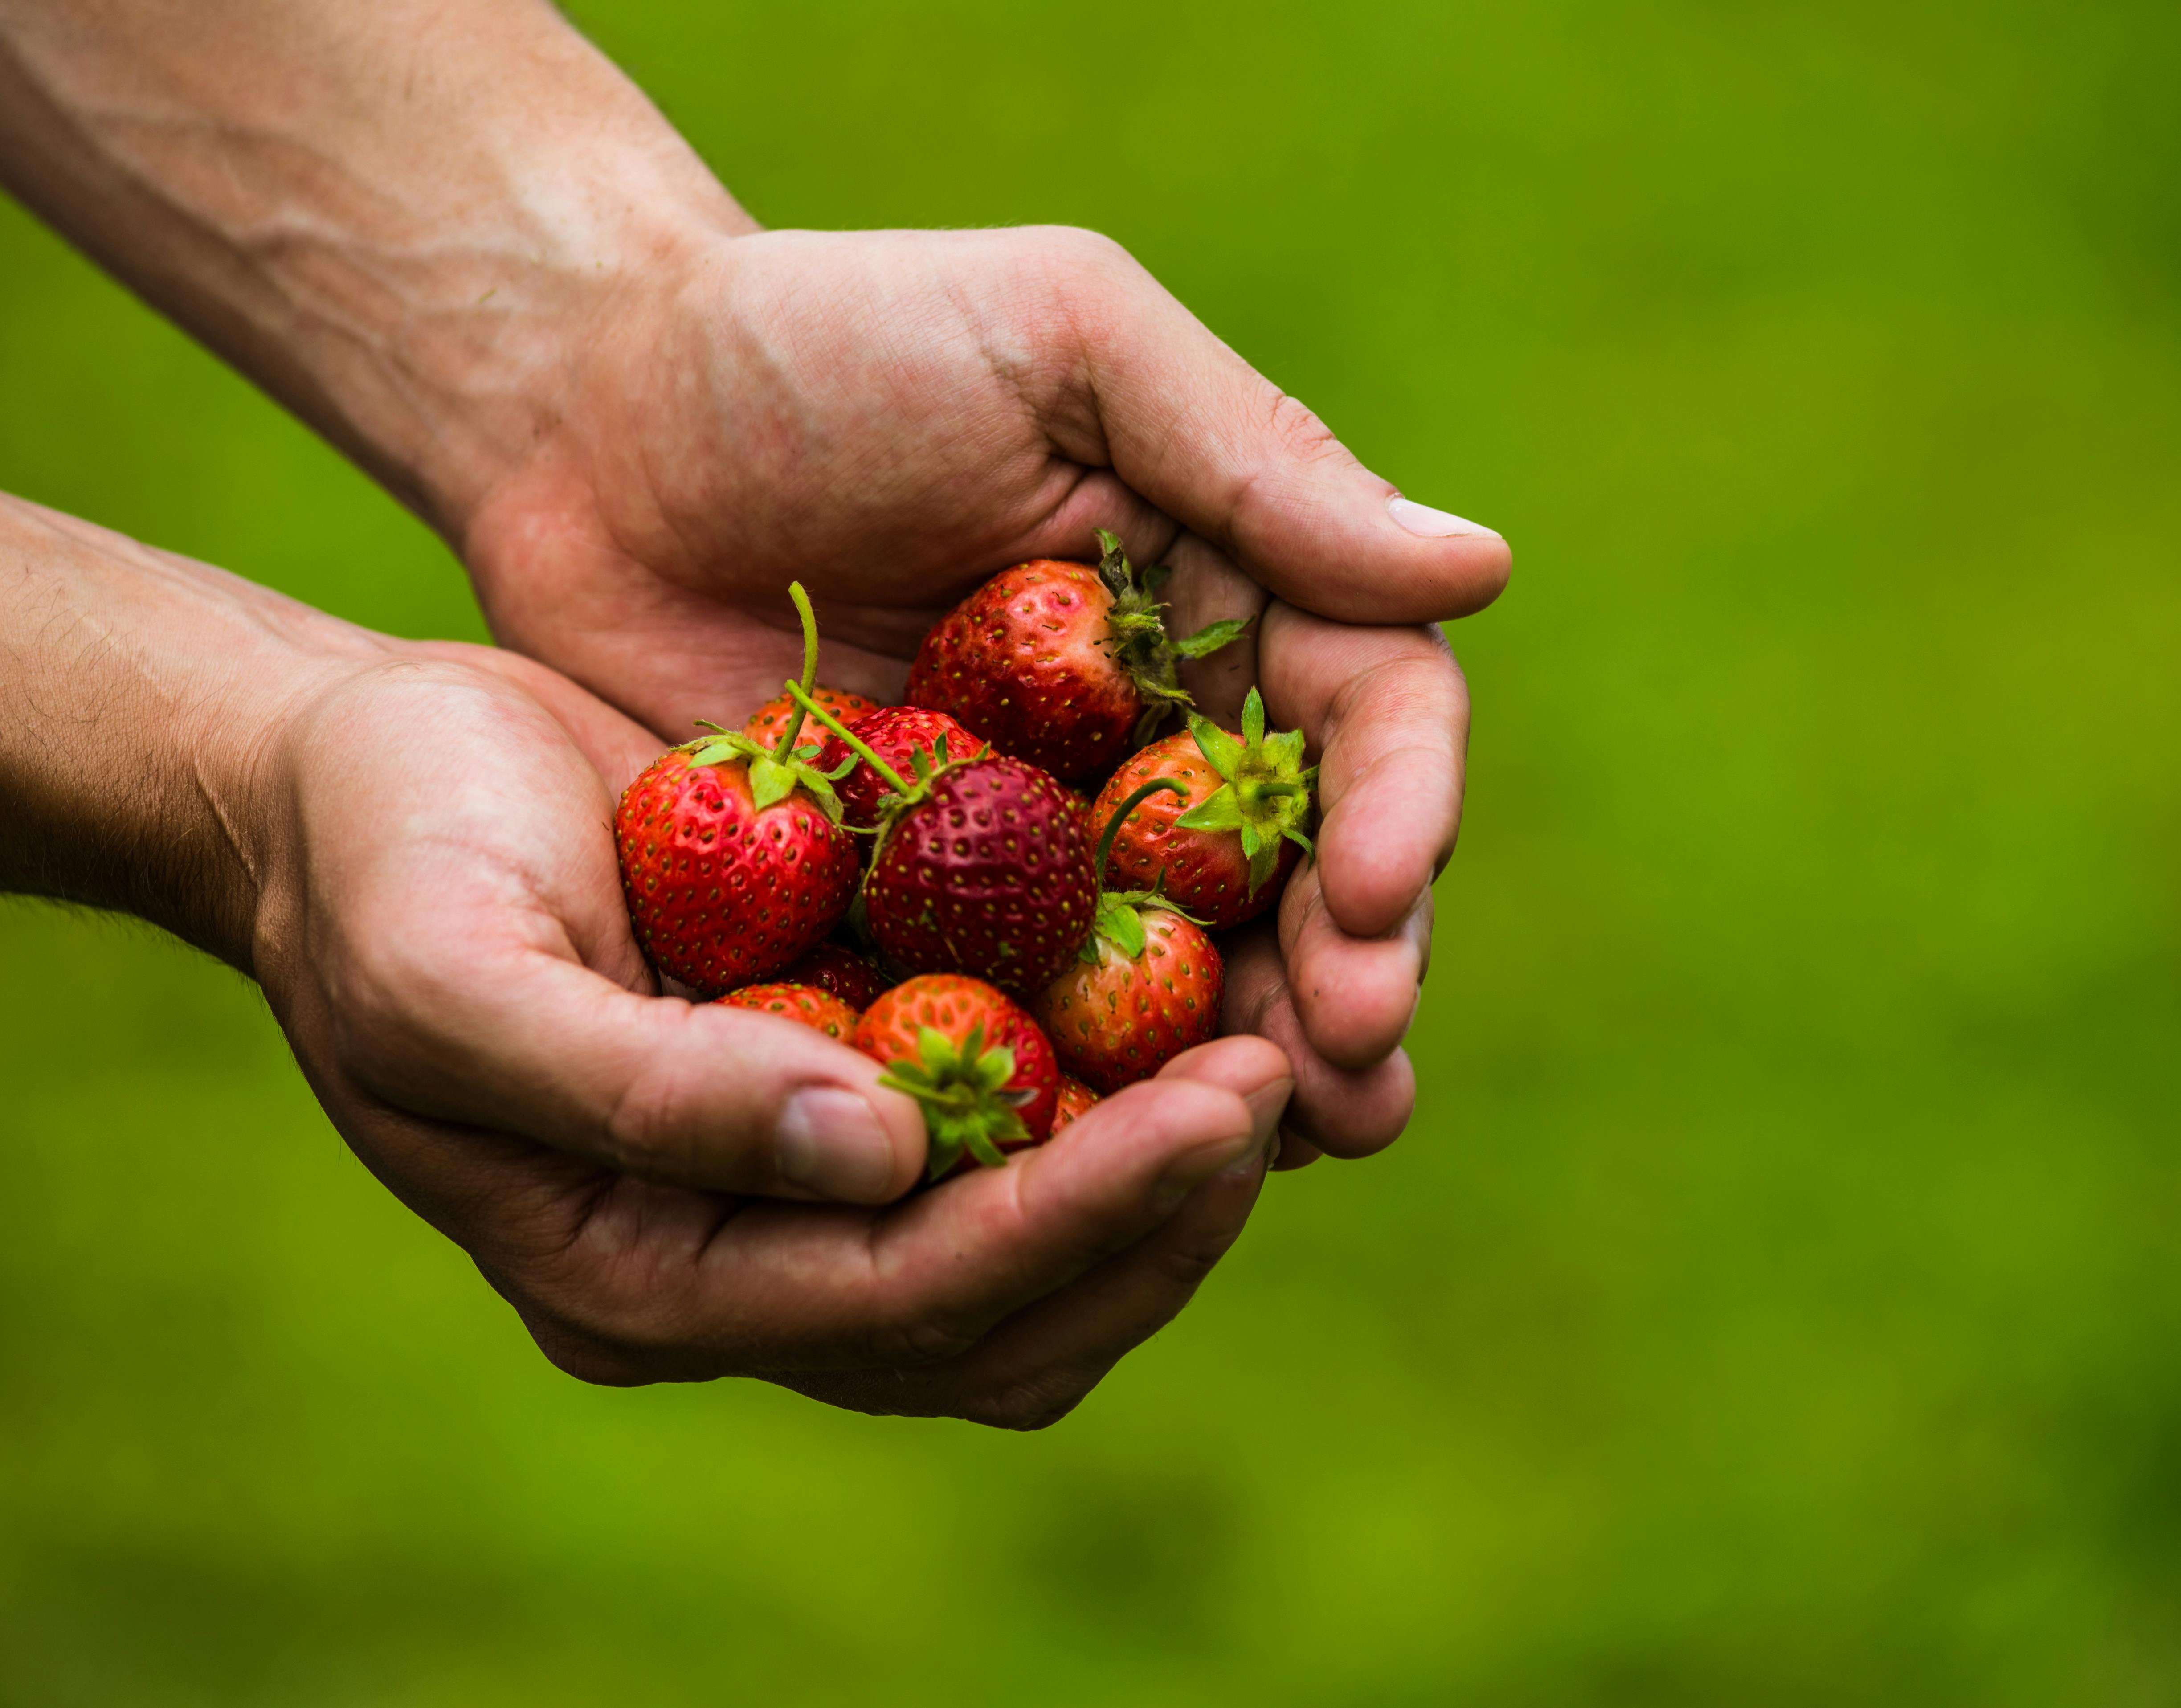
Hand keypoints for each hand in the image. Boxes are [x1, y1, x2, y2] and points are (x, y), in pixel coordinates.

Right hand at [255, 642, 1290, 1419]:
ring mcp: (798, 1188)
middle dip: (1162, 1212)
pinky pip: (1014, 1132)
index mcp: (643, 1277)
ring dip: (1165, 1169)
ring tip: (1283, 1036)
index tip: (1233, 1102)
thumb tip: (876, 1159)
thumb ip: (647, 1093)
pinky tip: (1199, 981)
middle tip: (1295, 1073)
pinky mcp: (843, 1083)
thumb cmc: (375, 861)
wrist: (350, 775)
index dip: (1087, 1215)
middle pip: (1007, 1317)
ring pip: (1037, 1253)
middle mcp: (741, 1263)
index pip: (912, 1299)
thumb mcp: (456, 974)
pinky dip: (1114, 1084)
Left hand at [463, 227, 1509, 1163]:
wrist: (582, 421)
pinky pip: (1030, 1022)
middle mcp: (1163, 734)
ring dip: (1255, 1067)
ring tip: (1300, 1146)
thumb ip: (1256, 461)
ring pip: (1193, 973)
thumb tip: (1481, 569)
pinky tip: (1118, 1166)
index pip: (1368, 713)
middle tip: (1357, 1074)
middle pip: (1304, 873)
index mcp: (1232, 592)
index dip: (1401, 806)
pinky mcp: (930, 920)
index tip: (1383, 896)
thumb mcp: (1061, 338)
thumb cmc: (824, 334)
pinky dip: (1085, 1096)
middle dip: (1352, 972)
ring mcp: (1052, 841)